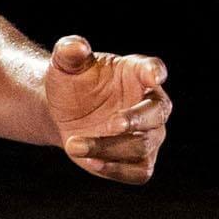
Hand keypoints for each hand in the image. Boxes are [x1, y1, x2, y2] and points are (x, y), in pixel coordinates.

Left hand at [42, 36, 171, 186]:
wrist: (62, 112)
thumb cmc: (72, 83)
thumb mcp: (65, 64)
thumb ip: (69, 52)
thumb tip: (76, 46)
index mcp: (138, 73)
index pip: (153, 69)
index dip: (154, 72)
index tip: (153, 75)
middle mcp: (151, 104)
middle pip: (157, 112)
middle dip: (136, 120)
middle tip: (111, 123)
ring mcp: (149, 134)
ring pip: (142, 146)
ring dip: (109, 147)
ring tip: (74, 144)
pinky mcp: (138, 160)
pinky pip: (139, 172)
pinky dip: (118, 170)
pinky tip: (92, 162)